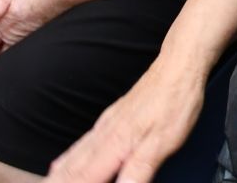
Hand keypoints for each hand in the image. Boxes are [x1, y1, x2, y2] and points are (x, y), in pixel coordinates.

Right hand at [49, 61, 208, 182]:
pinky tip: (64, 162)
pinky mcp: (112, 118)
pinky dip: (67, 158)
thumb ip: (140, 169)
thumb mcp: (164, 140)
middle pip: (72, 169)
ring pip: (74, 156)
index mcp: (115, 144)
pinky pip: (82, 144)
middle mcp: (104, 135)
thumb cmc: (175, 100)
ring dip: (58, 175)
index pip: (83, 178)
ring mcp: (106, 125)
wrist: (178, 65)